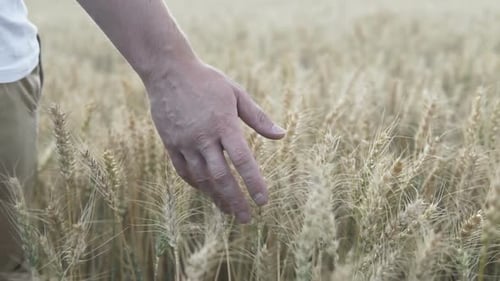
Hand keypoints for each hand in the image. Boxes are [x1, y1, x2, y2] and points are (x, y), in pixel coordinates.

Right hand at [146, 59, 285, 222]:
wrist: (168, 71)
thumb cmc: (207, 81)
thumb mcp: (236, 93)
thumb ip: (258, 117)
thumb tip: (282, 135)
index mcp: (224, 124)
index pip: (243, 160)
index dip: (254, 182)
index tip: (263, 201)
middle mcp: (203, 137)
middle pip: (221, 177)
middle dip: (235, 200)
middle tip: (246, 218)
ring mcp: (184, 142)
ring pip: (202, 178)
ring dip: (217, 197)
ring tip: (229, 210)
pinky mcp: (170, 144)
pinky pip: (184, 171)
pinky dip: (197, 184)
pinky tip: (208, 192)